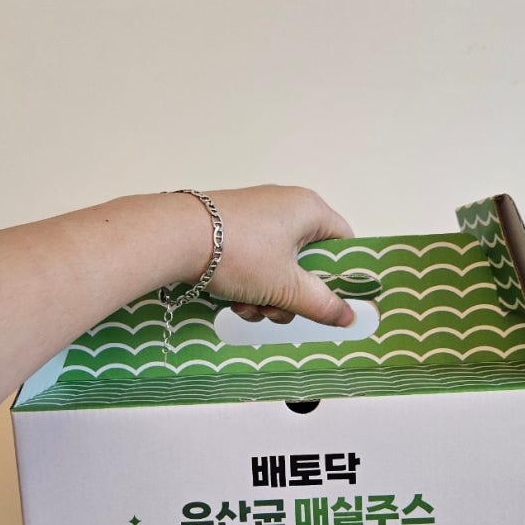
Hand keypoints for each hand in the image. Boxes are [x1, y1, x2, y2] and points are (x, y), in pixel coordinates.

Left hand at [199, 185, 354, 326]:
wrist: (174, 237)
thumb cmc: (238, 253)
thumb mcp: (285, 286)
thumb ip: (321, 304)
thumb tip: (349, 317)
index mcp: (309, 209)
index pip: (343, 241)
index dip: (341, 273)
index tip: (333, 300)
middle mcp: (285, 207)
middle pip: (307, 263)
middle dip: (293, 295)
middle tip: (279, 309)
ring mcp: (256, 218)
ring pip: (278, 268)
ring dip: (268, 297)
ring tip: (249, 305)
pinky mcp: (231, 230)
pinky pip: (254, 264)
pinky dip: (248, 286)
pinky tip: (232, 300)